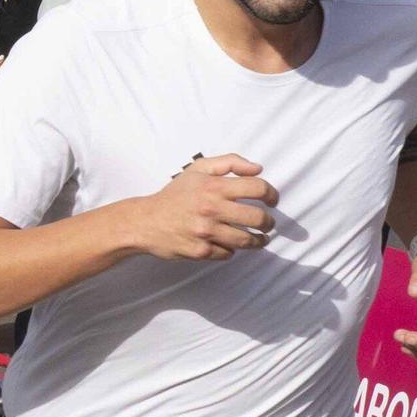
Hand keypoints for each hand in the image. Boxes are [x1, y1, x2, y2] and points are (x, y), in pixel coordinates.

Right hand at [133, 153, 278, 260]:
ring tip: (259, 239)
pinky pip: (228, 253)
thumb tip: (257, 168)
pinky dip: (231, 250)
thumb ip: (229, 162)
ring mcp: (206, 232)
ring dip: (258, 240)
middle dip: (268, 222)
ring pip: (247, 240)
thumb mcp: (197, 169)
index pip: (258, 188)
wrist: (144, 222)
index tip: (272, 200)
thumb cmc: (173, 195)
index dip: (271, 194)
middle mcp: (211, 209)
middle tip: (268, 223)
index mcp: (213, 187)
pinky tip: (228, 244)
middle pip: (258, 218)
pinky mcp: (201, 251)